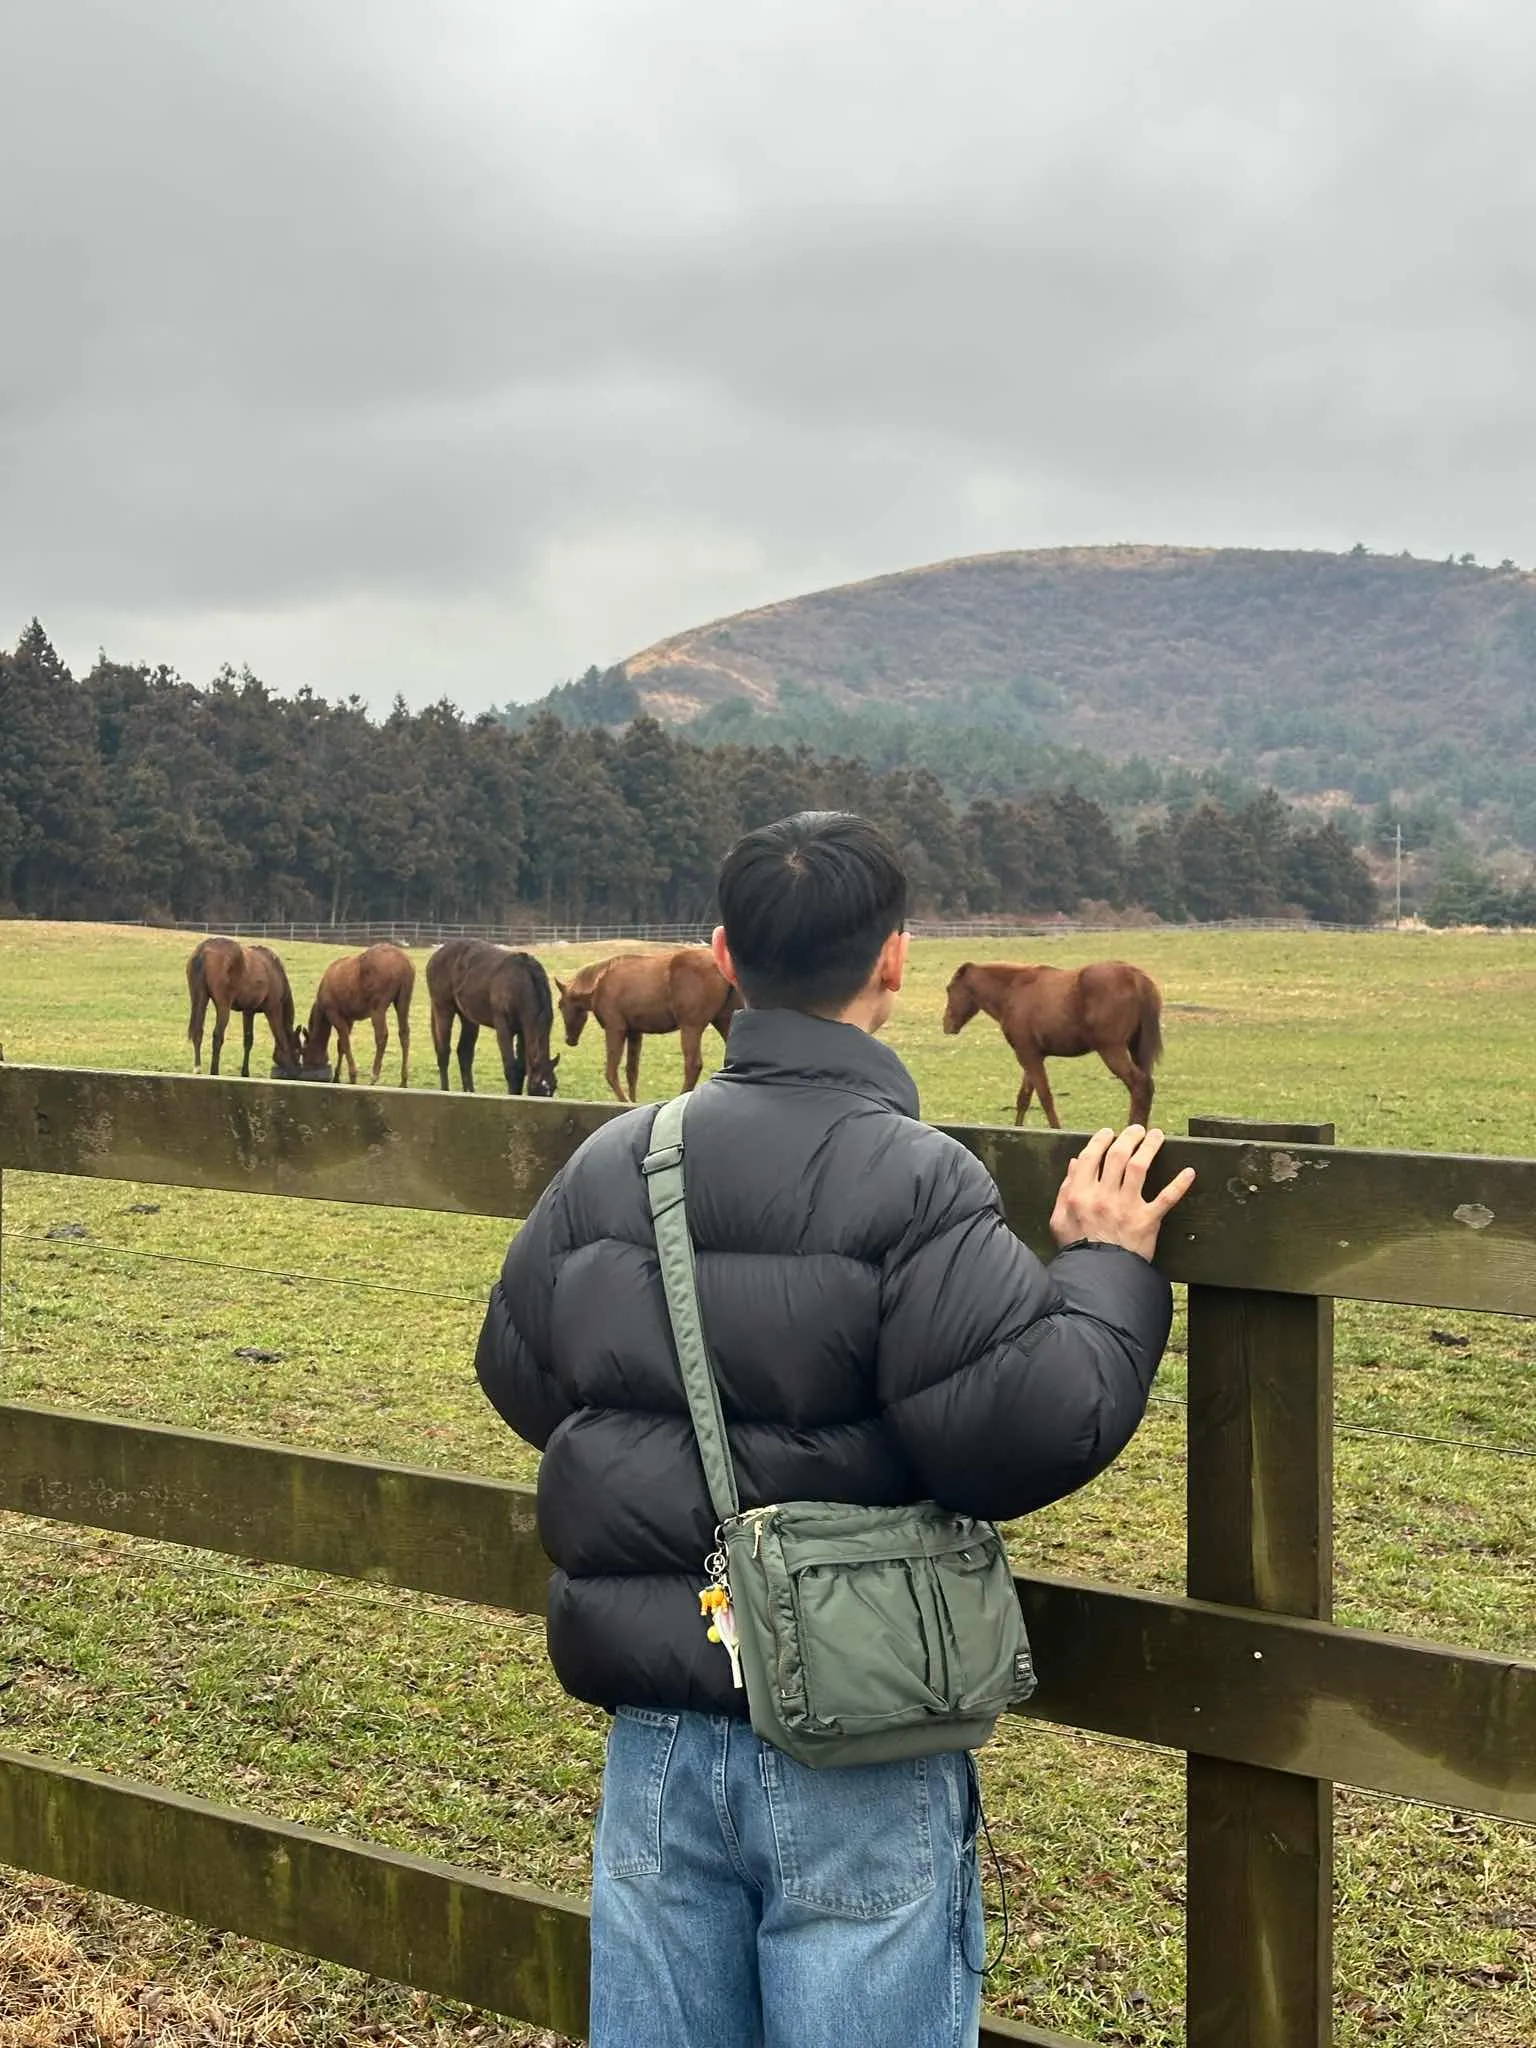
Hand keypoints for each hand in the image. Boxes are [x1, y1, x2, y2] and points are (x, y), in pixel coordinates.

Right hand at [1049, 1125, 1195, 1262]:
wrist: (1098, 1276)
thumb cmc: (1078, 1249)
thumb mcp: (1060, 1220)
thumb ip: (1065, 1190)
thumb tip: (1075, 1163)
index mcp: (1080, 1194)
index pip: (1092, 1157)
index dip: (1101, 1140)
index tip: (1109, 1133)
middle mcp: (1103, 1196)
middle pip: (1118, 1155)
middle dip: (1129, 1137)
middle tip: (1137, 1129)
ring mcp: (1126, 1207)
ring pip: (1140, 1167)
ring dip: (1150, 1147)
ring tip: (1157, 1136)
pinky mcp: (1147, 1221)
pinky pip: (1166, 1198)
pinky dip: (1179, 1184)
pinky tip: (1190, 1172)